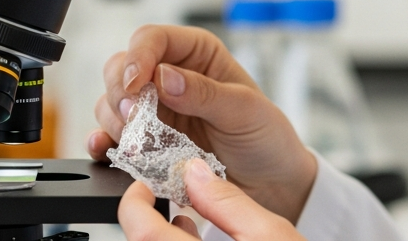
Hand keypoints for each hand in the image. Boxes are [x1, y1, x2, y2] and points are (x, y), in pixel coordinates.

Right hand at [88, 25, 316, 222]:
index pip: (152, 39)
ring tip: (136, 142)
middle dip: (120, 91)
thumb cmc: (265, 137)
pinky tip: (108, 149)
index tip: (135, 84)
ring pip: (112, 101)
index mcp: (196, 54)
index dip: (138, 57)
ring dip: (115, 120)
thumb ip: (204, 92)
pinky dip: (104, 142)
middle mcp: (169, 77)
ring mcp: (154, 111)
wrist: (271, 184)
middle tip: (133, 117)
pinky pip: (111, 136)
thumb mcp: (244, 110)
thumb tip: (163, 76)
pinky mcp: (145, 142)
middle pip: (121, 67)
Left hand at [117, 159, 305, 240]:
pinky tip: (195, 238)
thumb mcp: (271, 233)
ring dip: (159, 237)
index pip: (141, 232)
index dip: (136, 201)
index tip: (147, 184)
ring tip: (183, 215)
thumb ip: (227, 201)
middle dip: (147, 219)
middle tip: (165, 195)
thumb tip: (195, 173)